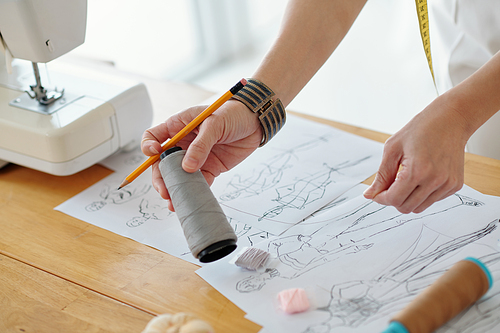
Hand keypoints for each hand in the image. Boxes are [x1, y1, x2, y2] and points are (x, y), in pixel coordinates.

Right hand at [141, 100, 261, 209]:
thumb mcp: (214, 123)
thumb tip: (187, 167)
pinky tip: (191, 199)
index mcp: (178, 126)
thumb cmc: (232, 113)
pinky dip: (194, 191)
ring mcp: (196, 157)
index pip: (153, 137)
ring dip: (174, 189)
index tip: (155, 154)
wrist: (256, 122)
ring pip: (178, 176)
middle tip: (164, 190)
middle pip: (162, 163)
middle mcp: (183, 143)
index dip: (149, 147)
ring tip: (173, 201)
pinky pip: (198, 182)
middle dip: (160, 177)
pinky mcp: (210, 167)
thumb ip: (201, 144)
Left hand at [363, 96, 468, 213]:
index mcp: (418, 171)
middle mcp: (435, 180)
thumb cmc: (421, 129)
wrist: (450, 120)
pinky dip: (422, 194)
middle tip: (389, 186)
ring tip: (405, 179)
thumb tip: (370, 195)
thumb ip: (381, 175)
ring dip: (407, 199)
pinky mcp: (454, 185)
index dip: (381, 199)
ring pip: (419, 208)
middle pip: (406, 207)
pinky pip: (432, 200)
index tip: (376, 193)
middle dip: (393, 200)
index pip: (394, 199)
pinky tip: (421, 177)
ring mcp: (447, 184)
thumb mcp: (392, 149)